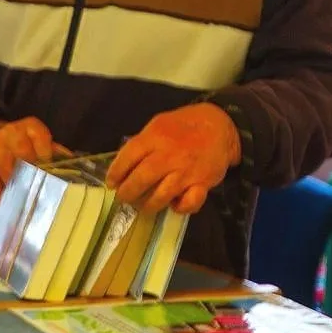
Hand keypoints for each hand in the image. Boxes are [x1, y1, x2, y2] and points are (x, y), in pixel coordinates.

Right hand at [0, 116, 62, 202]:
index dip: (46, 155)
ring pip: (7, 170)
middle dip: (32, 175)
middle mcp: (11, 132)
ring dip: (17, 188)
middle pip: (23, 155)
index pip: (41, 138)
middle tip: (39, 192)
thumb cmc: (20, 142)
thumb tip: (72, 166)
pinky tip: (5, 201)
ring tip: (25, 202)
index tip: (50, 172)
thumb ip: (54, 152)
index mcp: (30, 127)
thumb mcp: (38, 141)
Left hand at [108, 102, 239, 214]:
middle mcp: (169, 155)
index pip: (128, 157)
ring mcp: (186, 171)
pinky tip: (174, 206)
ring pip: (161, 196)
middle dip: (127, 193)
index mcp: (155, 137)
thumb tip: (123, 163)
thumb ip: (142, 142)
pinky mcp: (202, 183)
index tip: (111, 183)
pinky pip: (189, 203)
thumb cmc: (184, 126)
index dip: (116, 173)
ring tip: (143, 206)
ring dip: (148, 205)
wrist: (220, 126)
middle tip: (123, 198)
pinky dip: (180, 208)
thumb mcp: (159, 124)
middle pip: (141, 180)